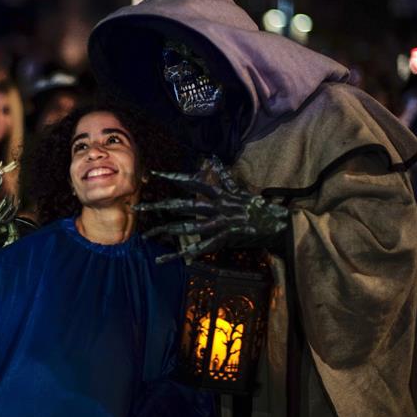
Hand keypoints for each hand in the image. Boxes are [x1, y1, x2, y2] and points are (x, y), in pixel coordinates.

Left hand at [134, 157, 288, 262]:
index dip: (173, 177)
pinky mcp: (223, 240)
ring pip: (187, 227)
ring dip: (166, 231)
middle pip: (182, 205)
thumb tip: (213, 158)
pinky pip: (199, 248)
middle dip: (159, 207)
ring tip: (147, 234)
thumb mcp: (239, 188)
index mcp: (219, 193)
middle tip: (138, 208)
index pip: (192, 182)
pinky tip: (165, 259)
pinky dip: (181, 254)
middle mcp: (216, 207)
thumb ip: (223, 175)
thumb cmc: (258, 206)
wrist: (278, 224)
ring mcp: (219, 224)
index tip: (154, 173)